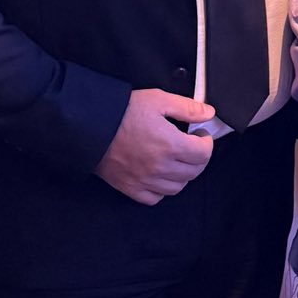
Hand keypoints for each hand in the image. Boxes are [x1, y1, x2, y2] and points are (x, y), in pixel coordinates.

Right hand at [95, 89, 214, 204]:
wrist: (89, 125)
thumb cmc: (122, 111)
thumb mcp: (158, 99)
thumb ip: (187, 108)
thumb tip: (208, 113)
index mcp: (170, 144)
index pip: (204, 154)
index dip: (207, 143)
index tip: (201, 136)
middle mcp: (160, 167)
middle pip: (194, 172)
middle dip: (198, 158)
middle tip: (192, 146)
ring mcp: (146, 180)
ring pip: (177, 188)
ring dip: (183, 175)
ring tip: (177, 160)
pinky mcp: (131, 188)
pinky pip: (155, 198)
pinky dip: (162, 190)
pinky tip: (159, 175)